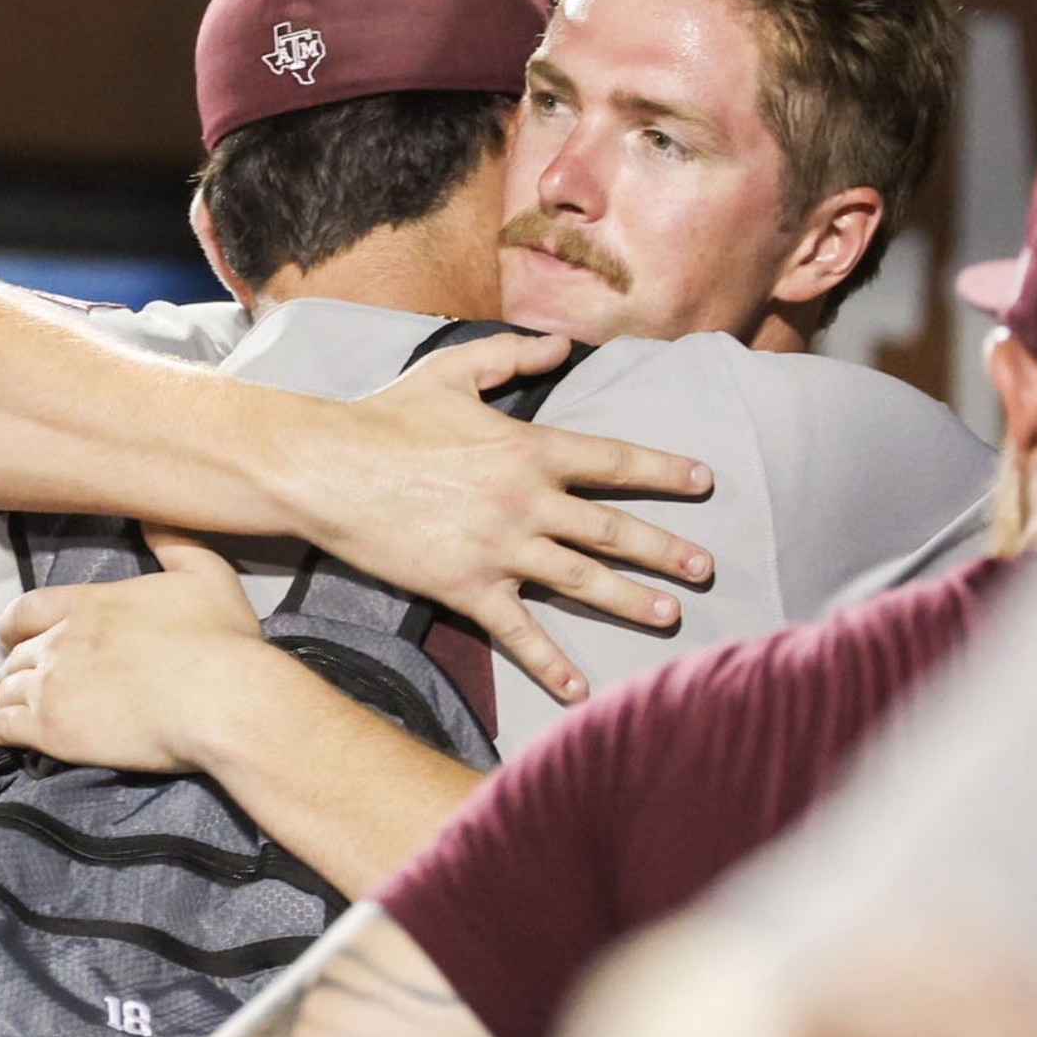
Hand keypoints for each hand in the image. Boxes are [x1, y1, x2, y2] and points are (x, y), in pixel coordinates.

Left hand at [0, 525, 268, 771]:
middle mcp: (61, 640)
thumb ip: (175, 542)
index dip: (15, 623)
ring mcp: (51, 685)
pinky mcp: (51, 730)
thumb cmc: (220, 638)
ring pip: (5, 689)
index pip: (29, 608)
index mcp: (90, 603)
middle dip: (8, 664)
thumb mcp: (206, 574)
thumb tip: (151, 512)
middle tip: (5, 677)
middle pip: (15, 652)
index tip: (11, 632)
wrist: (220, 699)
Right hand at [281, 332, 712, 700]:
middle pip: (611, 530)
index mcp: (527, 449)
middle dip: (665, 549)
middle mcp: (524, 502)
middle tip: (707, 567)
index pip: (612, 462)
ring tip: (671, 614)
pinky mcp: (466, 588)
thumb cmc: (387, 416)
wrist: (328, 469)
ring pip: (581, 581)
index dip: (663, 472)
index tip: (704, 483)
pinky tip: (581, 690)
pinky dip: (551, 664)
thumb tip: (563, 346)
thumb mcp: (452, 371)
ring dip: (632, 601)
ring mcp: (498, 550)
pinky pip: (519, 632)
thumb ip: (512, 356)